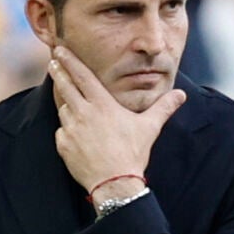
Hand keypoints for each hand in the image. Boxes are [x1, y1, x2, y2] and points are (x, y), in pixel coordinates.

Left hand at [48, 46, 186, 203]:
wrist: (115, 183)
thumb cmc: (132, 153)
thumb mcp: (150, 127)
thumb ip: (163, 107)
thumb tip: (181, 95)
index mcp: (102, 104)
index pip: (82, 76)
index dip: (70, 61)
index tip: (60, 50)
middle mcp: (83, 113)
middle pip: (65, 87)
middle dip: (58, 72)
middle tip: (52, 61)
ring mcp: (71, 129)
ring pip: (63, 109)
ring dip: (63, 101)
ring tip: (65, 96)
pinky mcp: (63, 145)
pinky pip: (62, 131)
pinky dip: (66, 128)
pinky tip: (73, 132)